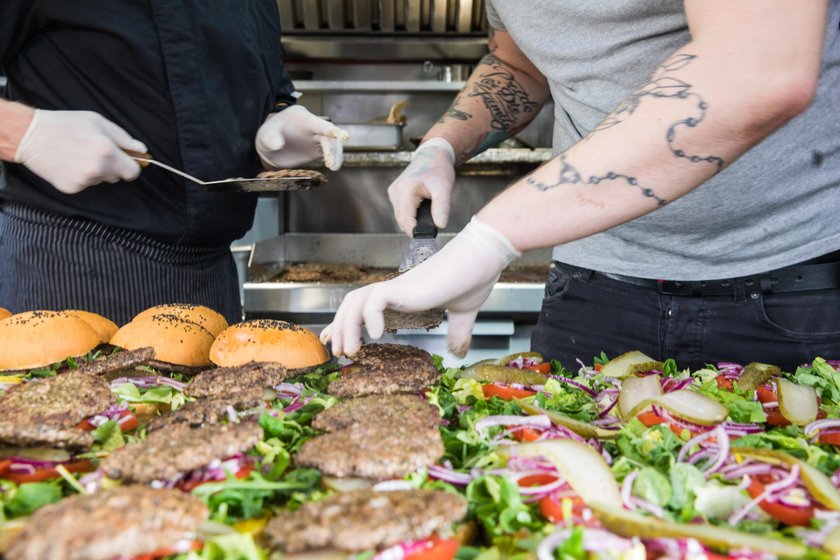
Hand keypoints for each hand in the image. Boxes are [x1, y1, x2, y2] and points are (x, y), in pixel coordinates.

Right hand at [14, 110, 145, 194]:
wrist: (30, 135)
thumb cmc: (65, 125)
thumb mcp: (98, 122)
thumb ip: (123, 138)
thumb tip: (141, 150)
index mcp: (107, 152)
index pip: (133, 172)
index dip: (131, 165)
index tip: (126, 160)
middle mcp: (97, 169)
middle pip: (117, 177)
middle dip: (113, 166)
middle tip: (95, 151)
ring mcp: (84, 181)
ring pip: (101, 180)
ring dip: (96, 171)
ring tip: (79, 154)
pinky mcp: (72, 188)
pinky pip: (86, 184)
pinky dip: (81, 176)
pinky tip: (70, 162)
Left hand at [256, 105, 348, 171]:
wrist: (270, 147)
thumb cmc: (268, 135)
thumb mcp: (265, 134)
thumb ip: (270, 138)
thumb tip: (278, 145)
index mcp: (302, 119)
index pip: (318, 123)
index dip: (329, 129)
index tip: (339, 135)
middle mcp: (313, 128)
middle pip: (329, 135)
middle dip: (333, 146)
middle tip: (331, 160)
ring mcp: (316, 140)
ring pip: (332, 145)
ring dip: (335, 155)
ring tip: (333, 166)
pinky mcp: (317, 151)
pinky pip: (328, 155)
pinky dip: (332, 161)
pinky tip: (332, 166)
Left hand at [321, 216, 520, 357]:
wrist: (483, 257)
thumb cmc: (473, 277)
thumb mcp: (463, 313)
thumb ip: (458, 331)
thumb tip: (459, 352)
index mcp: (404, 295)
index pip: (365, 306)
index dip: (349, 323)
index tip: (341, 343)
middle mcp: (396, 290)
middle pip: (352, 303)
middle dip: (340, 328)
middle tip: (339, 352)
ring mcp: (399, 287)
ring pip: (357, 301)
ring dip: (347, 327)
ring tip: (350, 350)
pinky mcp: (405, 287)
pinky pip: (376, 299)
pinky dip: (370, 316)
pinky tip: (376, 334)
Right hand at [388, 138, 455, 234]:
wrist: (432, 155)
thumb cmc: (438, 169)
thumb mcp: (444, 187)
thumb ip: (442, 207)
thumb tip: (440, 226)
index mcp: (405, 190)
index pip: (406, 220)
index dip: (416, 232)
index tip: (429, 237)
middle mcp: (395, 192)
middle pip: (402, 221)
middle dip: (416, 227)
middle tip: (433, 228)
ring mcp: (393, 193)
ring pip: (401, 218)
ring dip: (414, 221)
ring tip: (429, 215)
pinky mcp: (395, 194)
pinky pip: (401, 212)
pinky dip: (411, 215)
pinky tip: (422, 210)